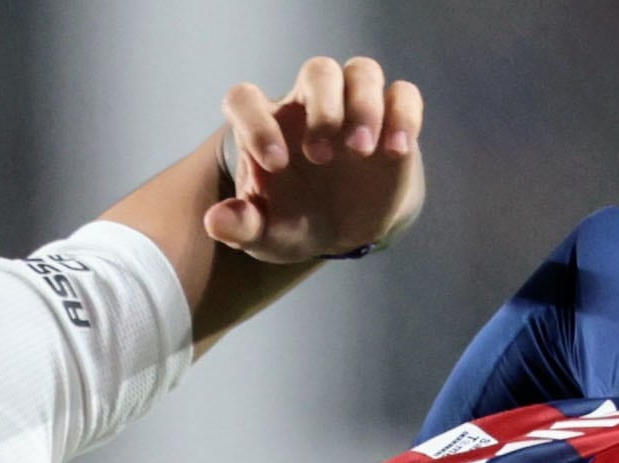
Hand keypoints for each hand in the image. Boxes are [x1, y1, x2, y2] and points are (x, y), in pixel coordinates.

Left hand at [208, 56, 423, 268]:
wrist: (345, 230)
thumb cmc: (297, 222)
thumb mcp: (266, 234)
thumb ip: (241, 226)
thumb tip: (214, 222)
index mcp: (268, 126)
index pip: (247, 99)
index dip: (256, 123)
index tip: (274, 165)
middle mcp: (310, 106)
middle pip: (317, 71)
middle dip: (323, 108)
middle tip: (321, 156)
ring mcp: (353, 108)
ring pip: (361, 72)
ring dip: (363, 105)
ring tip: (361, 152)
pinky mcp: (391, 119)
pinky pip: (403, 94)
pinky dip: (403, 115)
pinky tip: (396, 151)